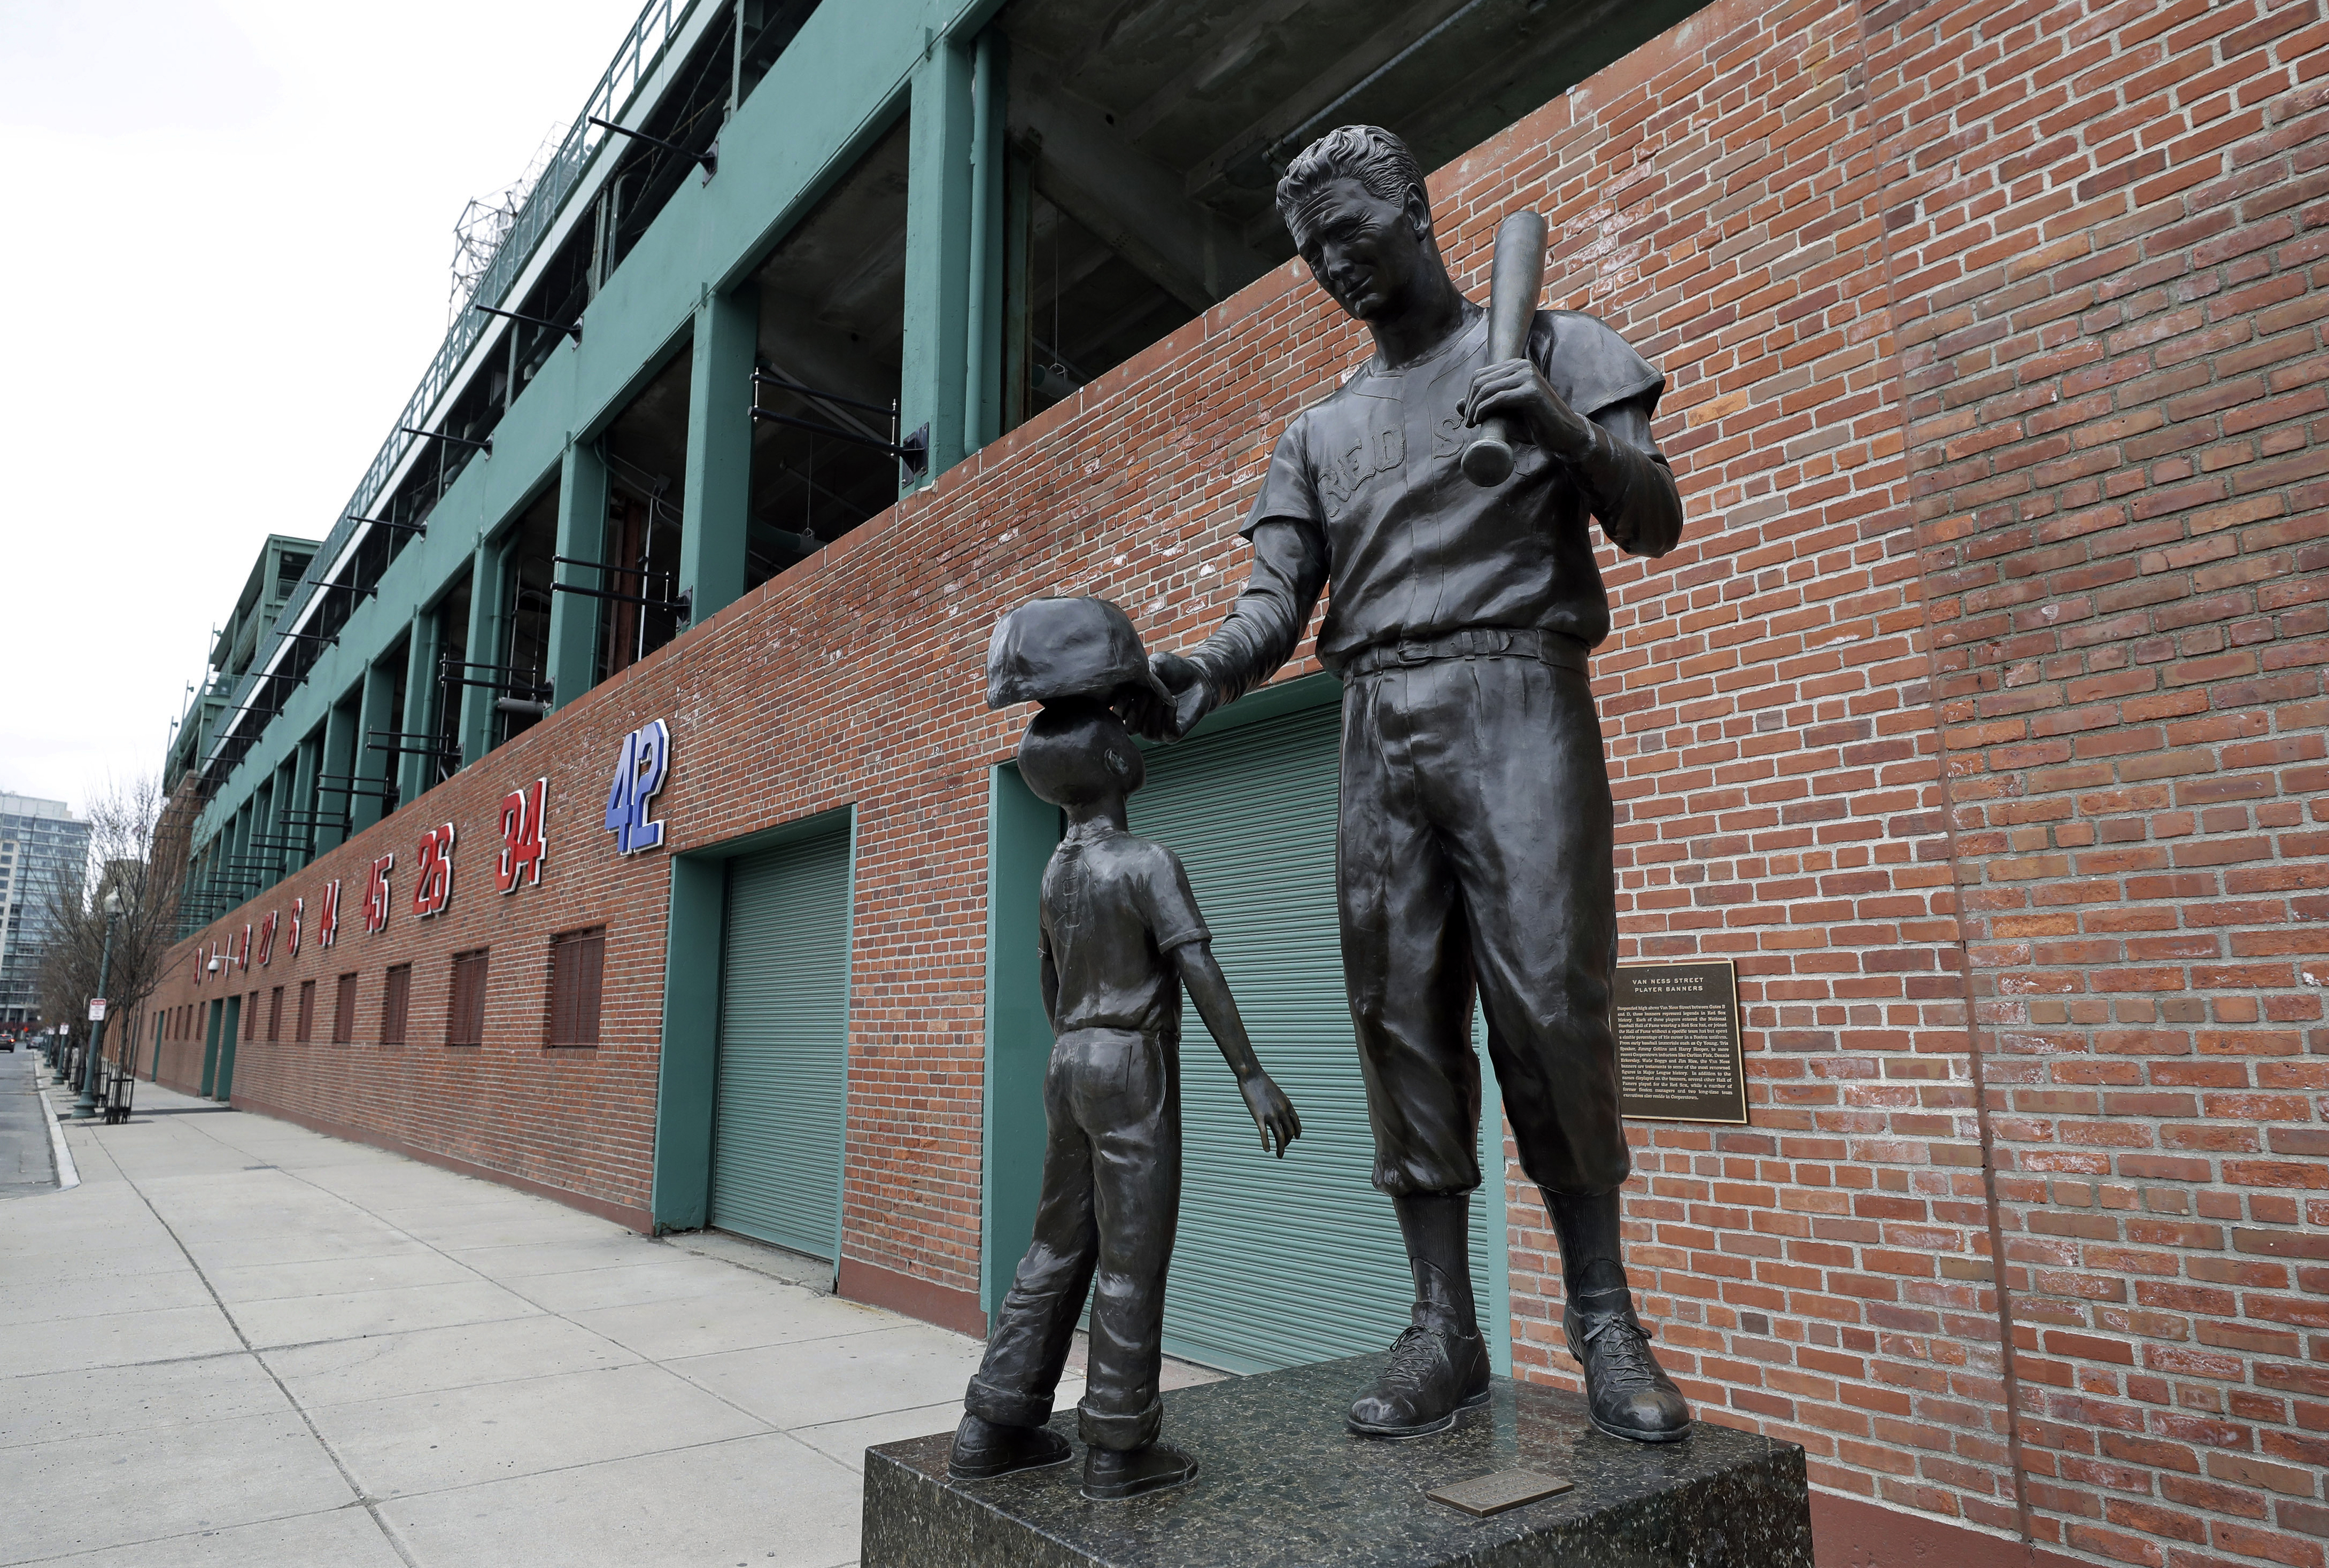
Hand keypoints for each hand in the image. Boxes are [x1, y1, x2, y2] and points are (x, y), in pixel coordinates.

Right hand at [1121, 650, 1214, 741]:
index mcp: (1131, 708)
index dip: (1120, 706)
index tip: (1129, 690)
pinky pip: (1166, 731)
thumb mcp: (1155, 664)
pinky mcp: (1174, 735)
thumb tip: (1130, 682)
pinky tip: (1173, 702)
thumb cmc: (1173, 669)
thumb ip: (1142, 674)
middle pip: (1130, 728)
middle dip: (1138, 709)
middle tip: (1149, 691)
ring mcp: (1158, 731)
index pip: (1117, 718)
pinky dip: (1168, 715)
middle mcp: (1143, 722)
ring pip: (1147, 732)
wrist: (1199, 676)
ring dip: (1154, 711)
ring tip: (1163, 695)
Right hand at [1239, 1073, 1301, 1158]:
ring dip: (1281, 1148)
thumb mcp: (1276, 1093)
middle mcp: (1282, 1111)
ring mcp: (1271, 1114)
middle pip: (1289, 1133)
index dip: (1296, 1133)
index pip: (1296, 1124)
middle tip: (1281, 1148)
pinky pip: (1264, 1134)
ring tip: (1279, 1155)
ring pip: (1280, 1136)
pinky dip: (1266, 1143)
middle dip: (1287, 1143)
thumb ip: (1280, 1104)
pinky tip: (1267, 1149)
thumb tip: (1279, 1113)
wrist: (1252, 1075)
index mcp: (1288, 1105)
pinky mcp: (1259, 1116)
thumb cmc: (1262, 1083)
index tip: (1294, 1138)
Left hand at [1459, 358, 1595, 460]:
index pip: (1480, 375)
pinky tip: (1479, 421)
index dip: (1469, 396)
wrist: (1563, 435)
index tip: (1468, 416)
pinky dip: (1484, 410)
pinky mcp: (1532, 392)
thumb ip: (1483, 406)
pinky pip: (1498, 398)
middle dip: (1469, 402)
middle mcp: (1522, 366)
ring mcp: (1528, 377)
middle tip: (1468, 422)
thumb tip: (1456, 403)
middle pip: (1480, 380)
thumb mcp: (1504, 414)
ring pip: (1486, 388)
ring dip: (1473, 408)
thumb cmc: (1534, 424)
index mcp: (1516, 366)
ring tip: (1472, 424)